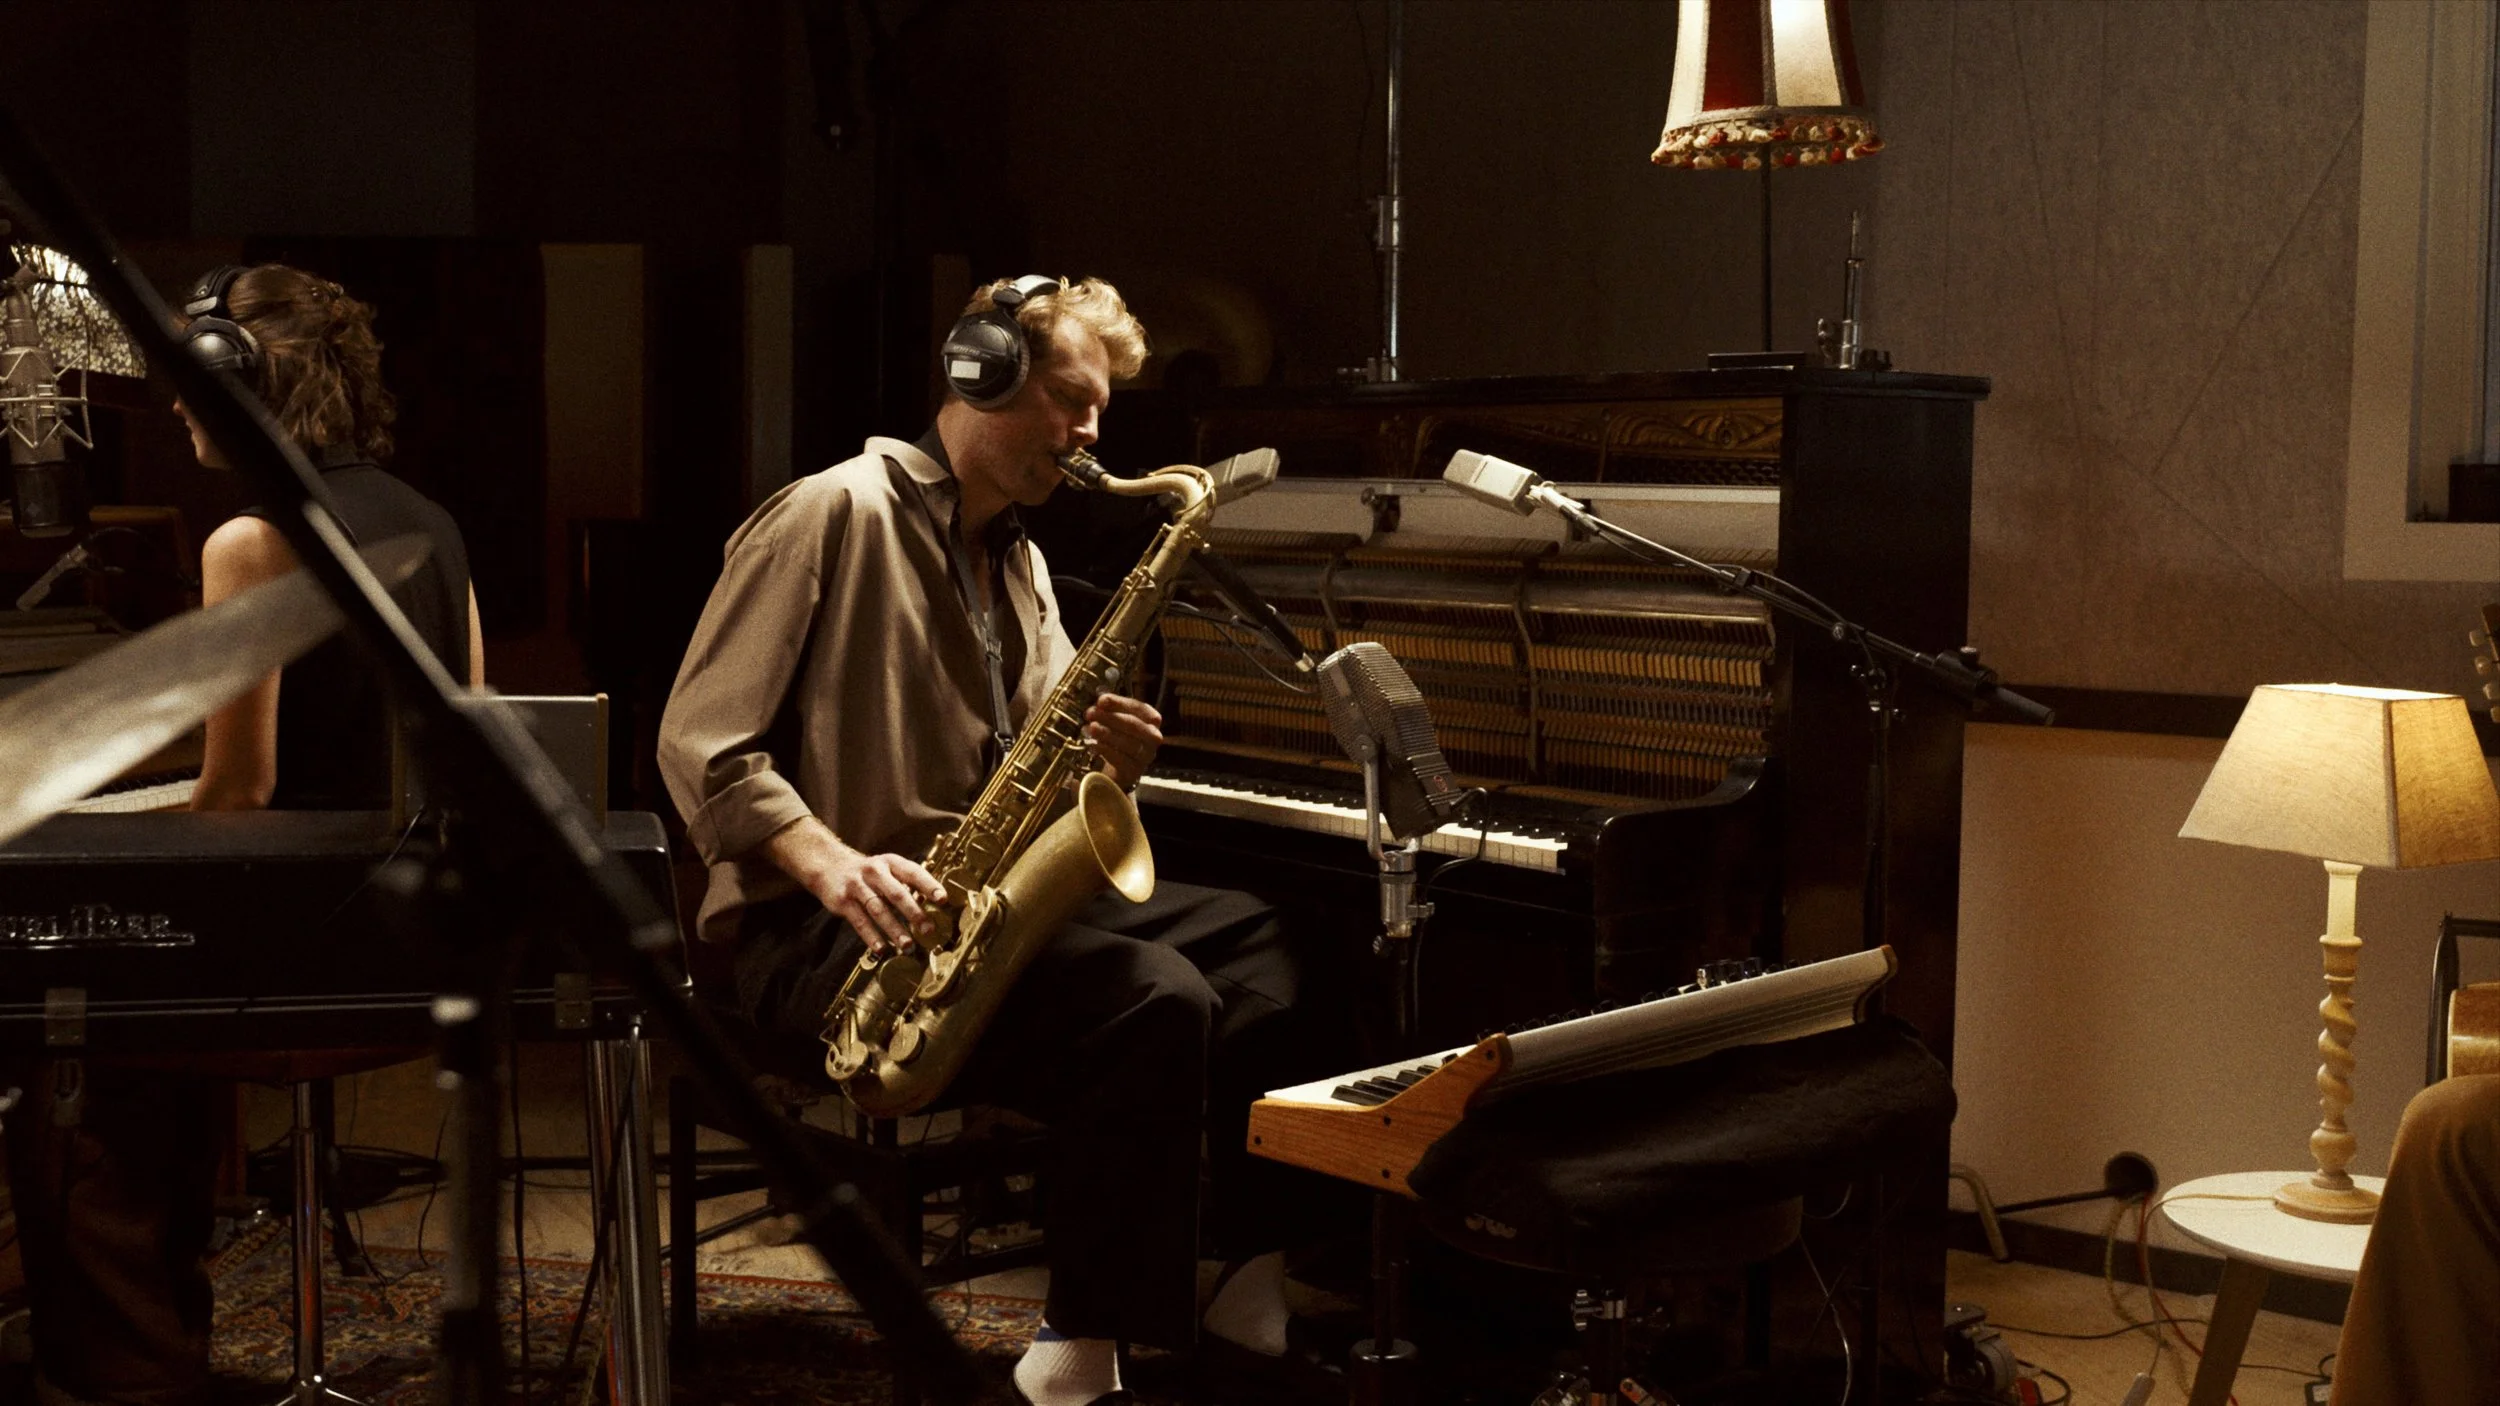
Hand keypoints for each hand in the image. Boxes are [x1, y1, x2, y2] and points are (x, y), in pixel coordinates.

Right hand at [806, 837, 948, 956]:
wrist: (828, 865)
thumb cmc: (868, 873)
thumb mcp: (887, 869)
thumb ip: (906, 884)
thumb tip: (933, 907)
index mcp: (890, 862)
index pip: (913, 872)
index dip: (929, 885)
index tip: (943, 899)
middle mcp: (874, 872)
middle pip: (896, 893)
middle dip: (914, 913)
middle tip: (928, 930)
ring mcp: (857, 886)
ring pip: (878, 910)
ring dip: (894, 929)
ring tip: (908, 945)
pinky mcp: (842, 902)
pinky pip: (859, 921)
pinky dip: (871, 936)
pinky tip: (882, 949)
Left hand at [1083, 692, 1162, 788]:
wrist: (1120, 766)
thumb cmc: (1119, 736)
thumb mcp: (1116, 719)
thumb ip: (1110, 709)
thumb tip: (1101, 701)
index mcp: (1151, 719)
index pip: (1138, 708)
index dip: (1119, 703)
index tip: (1101, 701)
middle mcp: (1153, 737)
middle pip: (1133, 725)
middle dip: (1110, 718)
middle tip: (1090, 713)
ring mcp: (1146, 755)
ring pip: (1129, 743)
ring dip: (1107, 734)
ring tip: (1091, 728)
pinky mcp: (1135, 770)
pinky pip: (1122, 760)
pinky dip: (1107, 751)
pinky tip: (1094, 745)